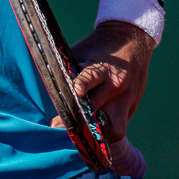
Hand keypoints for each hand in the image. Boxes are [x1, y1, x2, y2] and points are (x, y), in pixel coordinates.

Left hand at [66, 20, 153, 143]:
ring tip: (80, 138)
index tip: (70, 95)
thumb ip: (68, 69)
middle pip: (97, 111)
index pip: (90, 79)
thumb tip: (46, 86)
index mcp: (102, 69)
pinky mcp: (132, 108)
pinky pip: (119, 127)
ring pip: (116, 130)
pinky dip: (106, 132)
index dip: (80, 86)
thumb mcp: (82, 52)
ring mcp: (126, 101)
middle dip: (77, 121)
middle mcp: (116, 87)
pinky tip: (92, 136)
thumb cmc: (99, 48)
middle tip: (57, 126)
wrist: (131, 40)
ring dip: (98, 136)